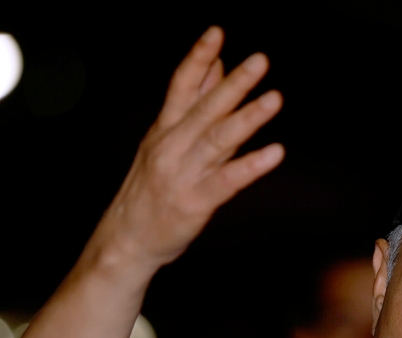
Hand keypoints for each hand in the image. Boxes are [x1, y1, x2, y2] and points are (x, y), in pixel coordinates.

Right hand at [90, 26, 283, 272]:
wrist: (127, 239)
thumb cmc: (152, 188)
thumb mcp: (166, 141)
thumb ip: (193, 104)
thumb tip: (216, 67)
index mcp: (164, 129)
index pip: (181, 85)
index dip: (198, 58)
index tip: (217, 33)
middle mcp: (172, 146)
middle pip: (205, 108)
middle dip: (234, 83)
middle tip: (260, 61)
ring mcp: (184, 174)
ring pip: (218, 139)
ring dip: (248, 117)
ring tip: (274, 99)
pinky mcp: (196, 201)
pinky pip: (228, 180)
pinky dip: (252, 166)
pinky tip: (275, 153)